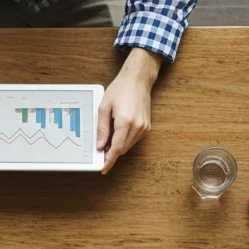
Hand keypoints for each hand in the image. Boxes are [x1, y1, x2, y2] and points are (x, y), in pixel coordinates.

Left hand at [96, 49, 159, 173]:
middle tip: (101, 148)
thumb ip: (102, 128)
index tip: (103, 168)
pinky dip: (125, 140)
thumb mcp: (104, 107)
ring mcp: (144, 127)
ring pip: (128, 146)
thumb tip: (100, 146)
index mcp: (125, 121)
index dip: (109, 160)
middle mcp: (137, 126)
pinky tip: (118, 131)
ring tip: (109, 136)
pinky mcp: (147, 126)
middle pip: (122, 149)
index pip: (116, 148)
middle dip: (111, 152)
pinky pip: (133, 140)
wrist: (138, 79)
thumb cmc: (121, 89)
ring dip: (118, 146)